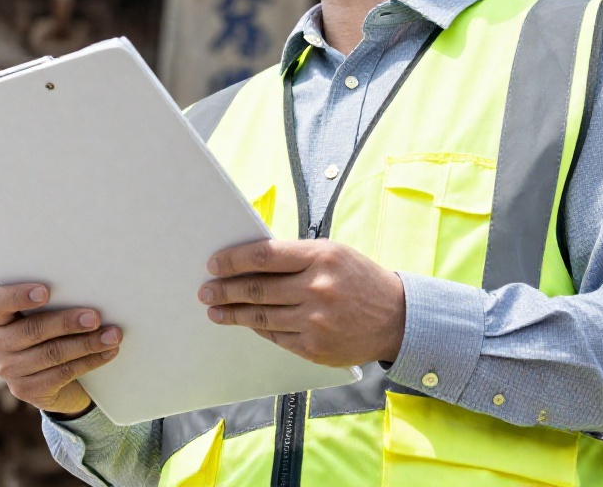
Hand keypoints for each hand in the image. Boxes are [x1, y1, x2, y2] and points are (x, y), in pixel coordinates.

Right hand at [0, 283, 122, 416]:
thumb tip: (90, 291)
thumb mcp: (45, 316)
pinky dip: (90, 361)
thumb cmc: (51, 333)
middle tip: (95, 317)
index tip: (46, 291)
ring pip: (52, 353)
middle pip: (32, 330)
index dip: (19, 295)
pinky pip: (63, 373)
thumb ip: (54, 303)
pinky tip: (107, 352)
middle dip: (67, 323)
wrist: (53, 381)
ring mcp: (10, 370)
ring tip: (112, 335)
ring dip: (87, 343)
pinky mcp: (28, 391)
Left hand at [199, 239, 404, 367]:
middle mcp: (317, 289)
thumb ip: (295, 257)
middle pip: (257, 289)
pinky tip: (244, 322)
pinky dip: (257, 328)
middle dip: (225, 290)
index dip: (233, 261)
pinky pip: (275, 336)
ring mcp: (316, 321)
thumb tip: (249, 262)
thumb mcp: (333, 254)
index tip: (214, 264)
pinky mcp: (315, 348)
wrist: (397, 318)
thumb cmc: (359, 279)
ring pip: (261, 316)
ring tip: (215, 310)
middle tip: (205, 290)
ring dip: (232, 313)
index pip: (264, 256)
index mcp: (321, 257)